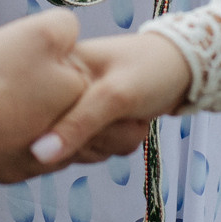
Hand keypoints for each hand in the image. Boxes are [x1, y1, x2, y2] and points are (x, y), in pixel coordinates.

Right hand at [0, 13, 89, 181]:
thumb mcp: (42, 32)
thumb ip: (66, 27)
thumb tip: (69, 34)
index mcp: (83, 102)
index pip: (81, 75)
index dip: (57, 60)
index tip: (34, 58)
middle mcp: (69, 139)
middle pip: (61, 106)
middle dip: (44, 92)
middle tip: (14, 76)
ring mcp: (39, 161)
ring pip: (40, 130)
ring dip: (26, 117)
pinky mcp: (10, 172)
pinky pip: (13, 149)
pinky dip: (3, 135)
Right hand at [27, 31, 194, 165]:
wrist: (182, 66)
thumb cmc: (151, 69)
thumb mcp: (115, 96)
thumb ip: (77, 124)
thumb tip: (39, 155)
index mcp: (54, 68)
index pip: (37, 116)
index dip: (65, 128)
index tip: (102, 115)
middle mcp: (56, 86)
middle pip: (56, 138)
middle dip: (96, 136)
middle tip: (123, 111)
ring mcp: (70, 104)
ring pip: (74, 149)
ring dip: (108, 142)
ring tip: (129, 114)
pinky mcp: (84, 119)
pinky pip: (87, 150)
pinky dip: (111, 145)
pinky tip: (125, 123)